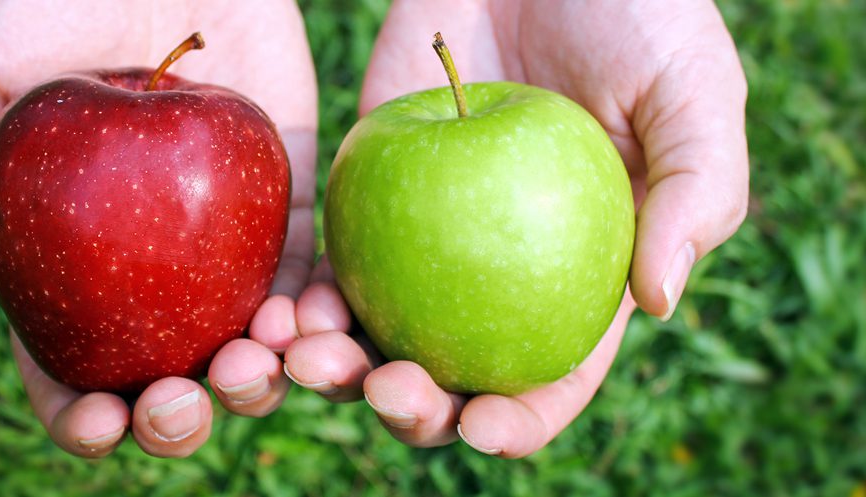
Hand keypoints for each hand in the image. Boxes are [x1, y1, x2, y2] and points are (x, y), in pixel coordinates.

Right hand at [0, 0, 316, 457]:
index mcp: (63, 262)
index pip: (68, 364)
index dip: (80, 413)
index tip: (99, 419)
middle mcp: (144, 269)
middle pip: (165, 378)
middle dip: (173, 418)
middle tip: (178, 402)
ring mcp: (218, 245)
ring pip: (245, 350)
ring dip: (252, 385)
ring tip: (249, 367)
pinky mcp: (285, 207)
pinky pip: (306, 280)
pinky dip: (308, 317)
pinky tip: (298, 326)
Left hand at [273, 0, 747, 455]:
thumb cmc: (637, 13)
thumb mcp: (696, 94)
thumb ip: (700, 193)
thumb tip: (662, 303)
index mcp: (581, 277)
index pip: (553, 374)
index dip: (520, 419)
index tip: (482, 429)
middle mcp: (499, 272)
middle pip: (450, 371)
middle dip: (415, 407)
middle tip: (387, 391)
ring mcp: (430, 237)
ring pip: (377, 330)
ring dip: (339, 364)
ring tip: (310, 358)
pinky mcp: (372, 189)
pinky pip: (332, 259)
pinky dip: (306, 294)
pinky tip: (284, 309)